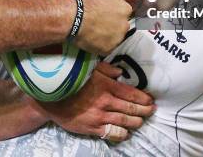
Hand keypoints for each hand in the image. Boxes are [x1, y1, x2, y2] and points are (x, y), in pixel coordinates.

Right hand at [36, 62, 155, 141]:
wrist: (51, 98)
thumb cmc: (71, 80)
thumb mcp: (89, 68)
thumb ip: (107, 69)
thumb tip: (121, 73)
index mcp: (107, 86)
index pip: (132, 94)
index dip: (144, 98)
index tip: (150, 99)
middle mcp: (106, 102)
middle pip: (132, 109)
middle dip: (145, 110)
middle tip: (151, 110)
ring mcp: (100, 117)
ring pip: (125, 121)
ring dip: (137, 122)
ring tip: (141, 121)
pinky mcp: (93, 128)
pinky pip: (113, 133)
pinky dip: (123, 133)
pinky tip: (127, 132)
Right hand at [73, 0, 131, 55]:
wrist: (71, 16)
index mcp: (125, 8)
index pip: (124, 9)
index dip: (113, 8)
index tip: (105, 9)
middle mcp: (125, 24)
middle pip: (120, 23)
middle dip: (112, 22)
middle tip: (98, 19)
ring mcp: (116, 38)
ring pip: (115, 36)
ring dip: (108, 33)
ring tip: (94, 29)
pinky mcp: (107, 49)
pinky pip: (106, 47)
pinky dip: (101, 43)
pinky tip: (92, 37)